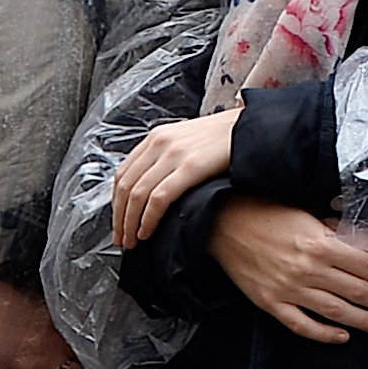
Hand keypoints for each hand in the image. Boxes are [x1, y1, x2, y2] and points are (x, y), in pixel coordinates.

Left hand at [111, 108, 241, 250]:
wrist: (251, 128)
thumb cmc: (224, 140)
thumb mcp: (187, 142)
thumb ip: (166, 159)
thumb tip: (151, 189)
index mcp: (157, 137)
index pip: (122, 174)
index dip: (116, 202)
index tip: (118, 221)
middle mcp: (160, 143)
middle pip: (126, 186)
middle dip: (119, 217)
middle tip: (121, 237)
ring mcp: (174, 154)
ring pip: (137, 195)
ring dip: (130, 223)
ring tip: (132, 240)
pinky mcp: (190, 167)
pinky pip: (158, 198)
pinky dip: (148, 218)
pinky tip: (148, 231)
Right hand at [213, 200, 367, 344]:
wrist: (224, 223)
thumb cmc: (269, 213)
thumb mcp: (311, 215)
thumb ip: (342, 233)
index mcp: (321, 244)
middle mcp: (308, 269)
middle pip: (357, 292)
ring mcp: (288, 289)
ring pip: (335, 312)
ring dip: (362, 321)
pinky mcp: (270, 303)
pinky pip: (301, 325)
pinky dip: (323, 334)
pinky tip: (341, 336)